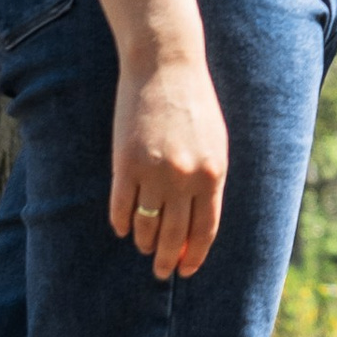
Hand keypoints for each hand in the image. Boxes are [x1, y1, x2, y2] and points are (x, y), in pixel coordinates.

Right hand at [111, 54, 228, 280]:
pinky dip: (121, 222)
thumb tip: (199, 222)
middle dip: (167, 259)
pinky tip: (122, 228)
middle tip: (160, 271)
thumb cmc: (194, 104)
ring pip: (146, 224)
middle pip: (175, 235)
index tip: (187, 270)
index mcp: (213, 174)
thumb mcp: (215, 143)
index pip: (205, 230)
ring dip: (144, 241)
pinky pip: (121, 206)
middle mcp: (185, 178)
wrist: (165, 66)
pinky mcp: (125, 162)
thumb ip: (208, 181)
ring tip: (143, 246)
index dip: (195, 255)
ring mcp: (153, 171)